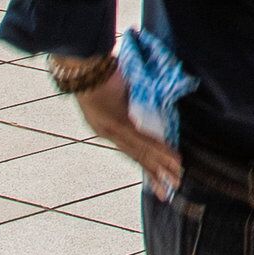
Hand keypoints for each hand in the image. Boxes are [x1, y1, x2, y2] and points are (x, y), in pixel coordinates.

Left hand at [63, 64, 180, 197]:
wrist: (79, 63)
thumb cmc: (95, 68)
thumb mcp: (113, 87)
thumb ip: (126, 97)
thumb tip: (140, 96)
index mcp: (104, 125)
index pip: (128, 148)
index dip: (144, 161)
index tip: (156, 175)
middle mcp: (106, 132)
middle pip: (135, 156)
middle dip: (153, 174)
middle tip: (166, 191)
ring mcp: (111, 129)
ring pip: (140, 152)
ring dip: (160, 166)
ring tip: (175, 179)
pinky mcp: (116, 122)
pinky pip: (141, 139)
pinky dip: (158, 149)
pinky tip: (171, 158)